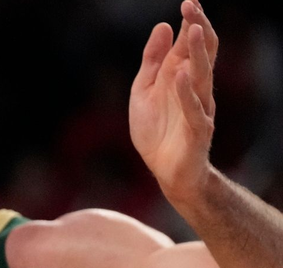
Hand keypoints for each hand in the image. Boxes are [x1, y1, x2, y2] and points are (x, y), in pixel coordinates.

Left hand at [130, 0, 219, 197]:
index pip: (192, 45)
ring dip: (198, 53)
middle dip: (198, 29)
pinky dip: (185, 92)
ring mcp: (199, 109)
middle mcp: (196, 89)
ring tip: (193, 29)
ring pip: (202, 76)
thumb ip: (152, 61)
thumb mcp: (144, 90)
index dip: (192, 23)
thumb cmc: (158, 130)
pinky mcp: (198, 131)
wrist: (166, 171)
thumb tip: (163, 26)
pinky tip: (180, 74)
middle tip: (191, 6)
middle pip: (202, 54)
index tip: (187, 2)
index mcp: (183, 77)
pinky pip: (194, 109)